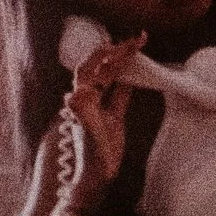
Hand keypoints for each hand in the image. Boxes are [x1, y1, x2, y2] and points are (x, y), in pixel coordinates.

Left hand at [60, 35, 144, 200]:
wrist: (97, 177)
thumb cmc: (92, 156)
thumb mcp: (88, 133)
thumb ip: (82, 113)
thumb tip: (74, 93)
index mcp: (82, 99)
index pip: (91, 67)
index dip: (105, 52)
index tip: (124, 43)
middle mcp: (89, 99)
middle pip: (103, 68)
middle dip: (120, 51)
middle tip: (140, 38)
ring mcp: (101, 107)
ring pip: (113, 77)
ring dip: (125, 62)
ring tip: (140, 47)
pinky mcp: (112, 117)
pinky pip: (121, 93)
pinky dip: (130, 80)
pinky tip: (139, 73)